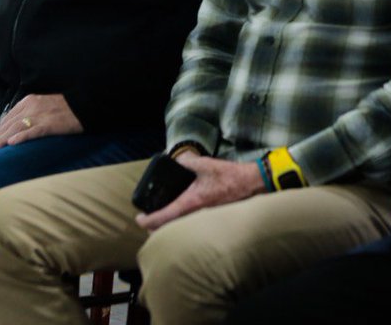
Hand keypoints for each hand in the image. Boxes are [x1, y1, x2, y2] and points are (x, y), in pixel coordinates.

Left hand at [0, 93, 82, 153]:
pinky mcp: (50, 124)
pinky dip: (21, 137)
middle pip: (9, 123)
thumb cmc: (65, 108)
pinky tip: (12, 144)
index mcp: (30, 101)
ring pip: (16, 128)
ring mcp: (41, 115)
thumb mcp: (44, 105)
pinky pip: (32, 131)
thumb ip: (30, 113)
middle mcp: (32, 106)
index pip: (8, 117)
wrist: (85, 105)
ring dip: (3, 141)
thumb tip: (16, 129)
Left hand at [135, 153, 264, 230]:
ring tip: (160, 219)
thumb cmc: (230, 176)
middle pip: (168, 230)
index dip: (147, 220)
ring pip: (180, 230)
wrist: (251, 185)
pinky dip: (180, 224)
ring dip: (168, 227)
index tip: (139, 218)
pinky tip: (180, 215)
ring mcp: (203, 220)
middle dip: (155, 228)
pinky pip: (190, 226)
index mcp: (190, 203)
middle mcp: (195, 215)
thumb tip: (177, 160)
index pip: (162, 218)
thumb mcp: (205, 165)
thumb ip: (188, 162)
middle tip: (147, 221)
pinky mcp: (210, 219)